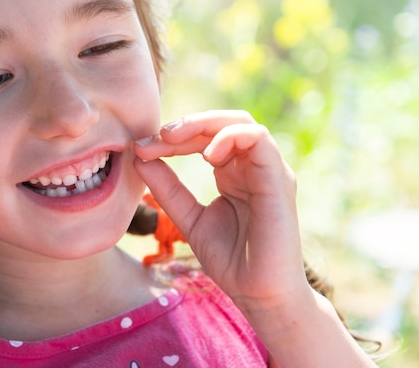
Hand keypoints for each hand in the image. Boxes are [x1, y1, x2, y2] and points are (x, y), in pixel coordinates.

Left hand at [133, 110, 307, 311]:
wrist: (260, 296)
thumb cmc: (231, 260)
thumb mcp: (189, 218)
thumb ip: (168, 188)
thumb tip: (140, 157)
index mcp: (234, 174)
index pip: (205, 138)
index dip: (172, 138)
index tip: (142, 148)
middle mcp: (253, 167)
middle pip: (222, 123)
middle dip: (186, 124)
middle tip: (157, 135)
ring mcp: (268, 171)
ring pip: (241, 123)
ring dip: (204, 124)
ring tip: (175, 139)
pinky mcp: (279, 180)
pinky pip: (259, 140)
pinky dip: (230, 137)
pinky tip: (207, 155)